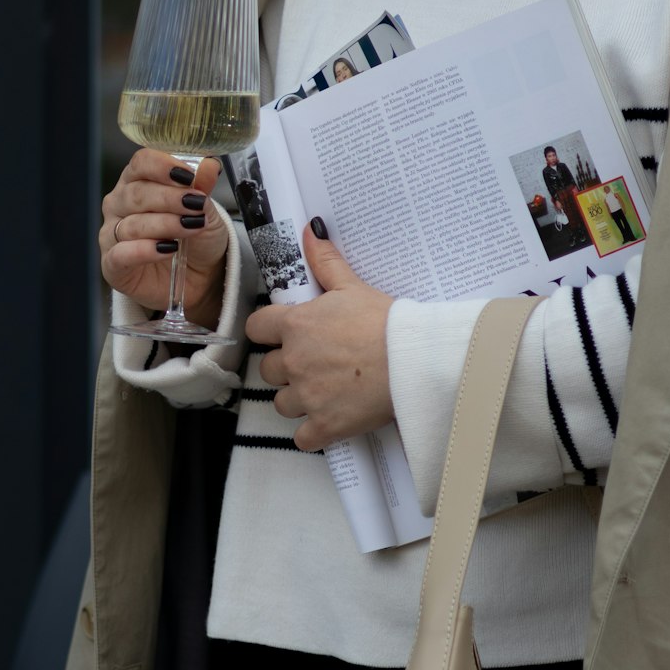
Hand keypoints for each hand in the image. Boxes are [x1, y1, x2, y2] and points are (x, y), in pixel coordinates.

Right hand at [99, 150, 229, 329]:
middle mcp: (119, 205)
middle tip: (194, 206)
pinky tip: (167, 249)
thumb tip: (209, 166)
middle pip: (136, 193)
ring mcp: (113, 235)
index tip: (188, 176)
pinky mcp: (113, 265)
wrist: (200, 278)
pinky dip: (144, 251)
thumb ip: (203, 188)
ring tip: (190, 228)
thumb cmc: (197, 240)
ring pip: (132, 225)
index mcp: (137, 182)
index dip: (163, 166)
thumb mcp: (206, 212)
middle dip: (169, 198)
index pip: (141, 163)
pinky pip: (121, 254)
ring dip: (165, 225)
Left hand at [246, 223, 393, 450]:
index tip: (285, 335)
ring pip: (281, 404)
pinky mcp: (325, 426)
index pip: (256, 328)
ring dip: (297, 400)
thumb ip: (325, 262)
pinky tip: (329, 422)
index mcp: (295, 327)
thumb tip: (309, 231)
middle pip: (268, 370)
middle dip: (285, 368)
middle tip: (315, 364)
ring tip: (325, 392)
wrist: (412, 361)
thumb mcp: (353, 287)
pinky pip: (302, 438)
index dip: (269, 332)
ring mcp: (307, 397)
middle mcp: (293, 362)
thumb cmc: (386, 322)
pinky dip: (312, 433)